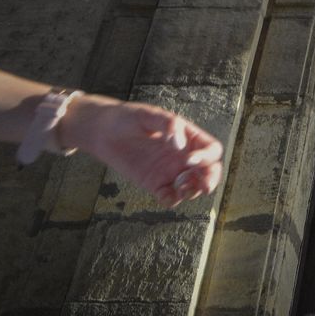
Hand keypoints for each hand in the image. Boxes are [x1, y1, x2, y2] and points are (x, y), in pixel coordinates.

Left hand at [61, 96, 223, 207]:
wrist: (102, 131)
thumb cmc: (127, 118)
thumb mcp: (148, 115)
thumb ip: (167, 125)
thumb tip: (181, 145)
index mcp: (188, 137)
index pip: (211, 149)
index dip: (207, 157)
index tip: (189, 159)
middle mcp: (183, 155)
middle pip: (209, 171)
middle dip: (211, 179)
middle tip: (204, 186)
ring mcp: (170, 171)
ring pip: (193, 187)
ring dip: (193, 191)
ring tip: (181, 187)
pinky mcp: (155, 184)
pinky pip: (170, 197)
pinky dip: (173, 200)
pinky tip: (166, 194)